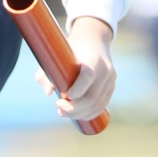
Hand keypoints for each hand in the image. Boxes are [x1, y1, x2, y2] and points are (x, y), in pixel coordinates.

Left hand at [58, 15, 115, 130]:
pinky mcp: (111, 88)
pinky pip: (102, 106)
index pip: (88, 75)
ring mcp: (111, 80)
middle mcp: (105, 69)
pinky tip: (78, 115)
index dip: (78, 89)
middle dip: (74, 108)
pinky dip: (89, 114)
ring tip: (64, 112)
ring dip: (80, 113)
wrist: (94, 41)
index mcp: (93, 58)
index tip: (65, 95)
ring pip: (97, 104)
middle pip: (92, 96)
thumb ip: (46, 73)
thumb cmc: (70, 50)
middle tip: (58, 107)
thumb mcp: (56, 55)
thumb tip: (48, 93)